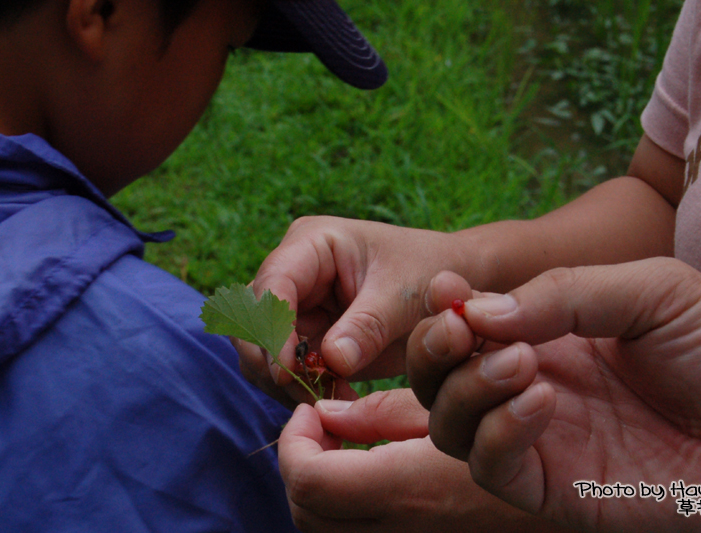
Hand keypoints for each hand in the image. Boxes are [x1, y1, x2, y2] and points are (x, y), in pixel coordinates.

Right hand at [237, 216, 473, 404]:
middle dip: (271, 360)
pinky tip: (332, 399)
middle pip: (252, 319)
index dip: (272, 327)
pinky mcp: (305, 338)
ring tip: (325, 398)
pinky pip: (283, 370)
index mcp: (312, 244)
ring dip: (282, 381)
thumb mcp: (403, 294)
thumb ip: (368, 325)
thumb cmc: (428, 271)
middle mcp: (294, 273)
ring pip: (259, 350)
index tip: (287, 369)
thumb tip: (331, 360)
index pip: (273, 282)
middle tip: (306, 392)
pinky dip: (298, 390)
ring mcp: (296, 308)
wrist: (448, 287)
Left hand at [278, 388, 567, 531]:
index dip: (293, 443)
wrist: (639, 490)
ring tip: (349, 443)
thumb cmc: (562, 431)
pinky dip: (355, 500)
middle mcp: (413, 531)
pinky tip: (382, 464)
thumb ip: (394, 410)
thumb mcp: (466, 405)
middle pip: (310, 515)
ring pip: (333, 530)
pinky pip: (367, 532)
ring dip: (328, 482)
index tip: (311, 410)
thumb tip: (327, 415)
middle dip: (305, 463)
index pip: (308, 480)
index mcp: (414, 491)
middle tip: (323, 426)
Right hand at [407, 257, 700, 530]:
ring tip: (519, 362)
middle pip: (439, 377)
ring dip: (464, 388)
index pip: (470, 324)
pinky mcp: (553, 490)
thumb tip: (481, 311)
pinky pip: (492, 468)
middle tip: (460, 329)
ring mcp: (539, 439)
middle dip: (433, 349)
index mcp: (549, 336)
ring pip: (449, 424)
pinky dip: (497, 432)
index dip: (445, 307)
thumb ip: (567, 293)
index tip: (446, 289)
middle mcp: (530, 386)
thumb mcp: (652, 292)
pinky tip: (540, 402)